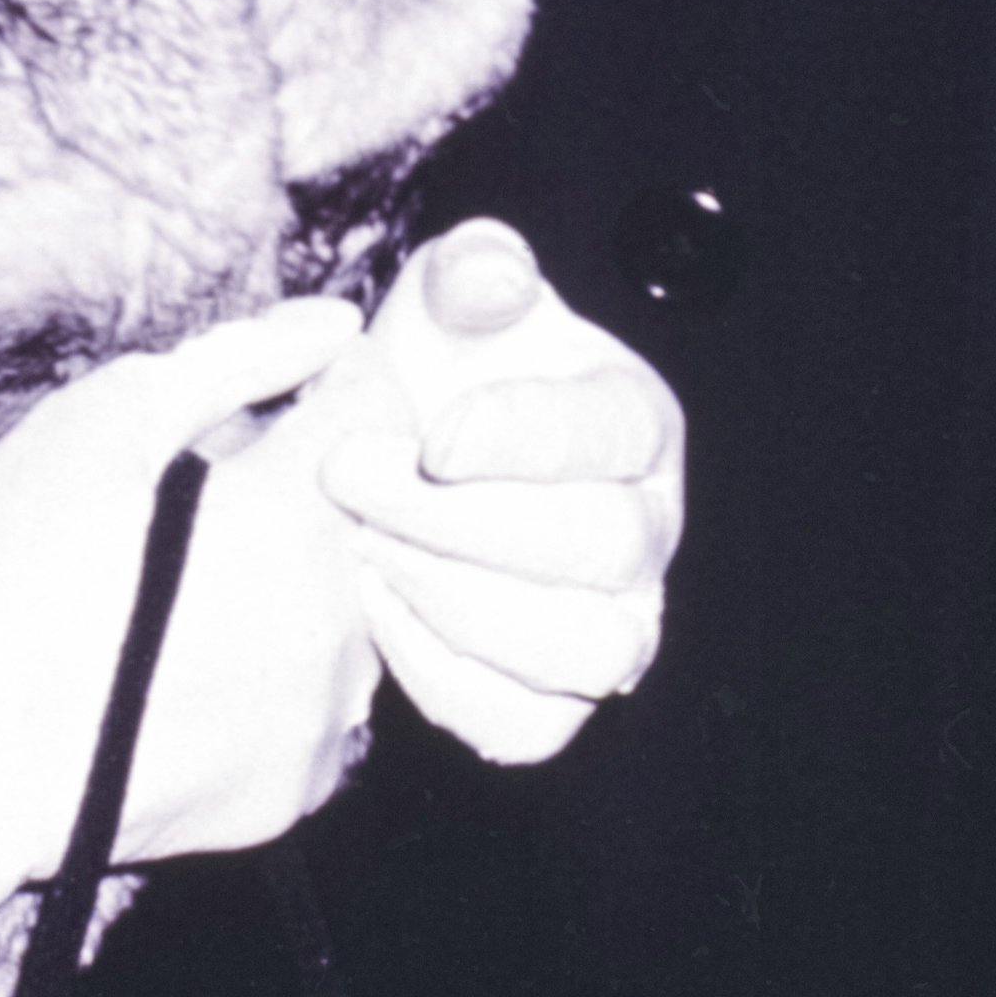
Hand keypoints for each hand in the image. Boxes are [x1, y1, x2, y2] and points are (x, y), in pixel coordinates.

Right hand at [0, 296, 379, 959]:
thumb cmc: (9, 555)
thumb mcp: (110, 416)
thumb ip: (244, 359)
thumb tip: (334, 323)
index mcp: (296, 518)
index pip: (381, 412)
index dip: (334, 384)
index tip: (288, 394)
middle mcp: (333, 627)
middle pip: (372, 520)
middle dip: (315, 489)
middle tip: (222, 493)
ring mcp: (318, 724)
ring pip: (354, 616)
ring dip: (304, 584)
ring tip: (203, 582)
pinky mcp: (290, 798)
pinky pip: (319, 709)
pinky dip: (281, 676)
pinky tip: (198, 662)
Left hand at [290, 220, 685, 764]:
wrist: (407, 456)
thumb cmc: (444, 366)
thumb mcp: (454, 293)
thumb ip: (476, 270)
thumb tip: (490, 279)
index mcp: (635, 418)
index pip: (609, 434)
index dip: (524, 437)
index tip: (433, 436)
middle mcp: (647, 528)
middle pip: (594, 545)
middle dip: (459, 517)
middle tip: (348, 475)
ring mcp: (615, 626)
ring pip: (579, 650)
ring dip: (457, 601)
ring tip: (364, 543)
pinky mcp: (557, 703)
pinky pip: (525, 726)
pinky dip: (445, 680)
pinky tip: (377, 606)